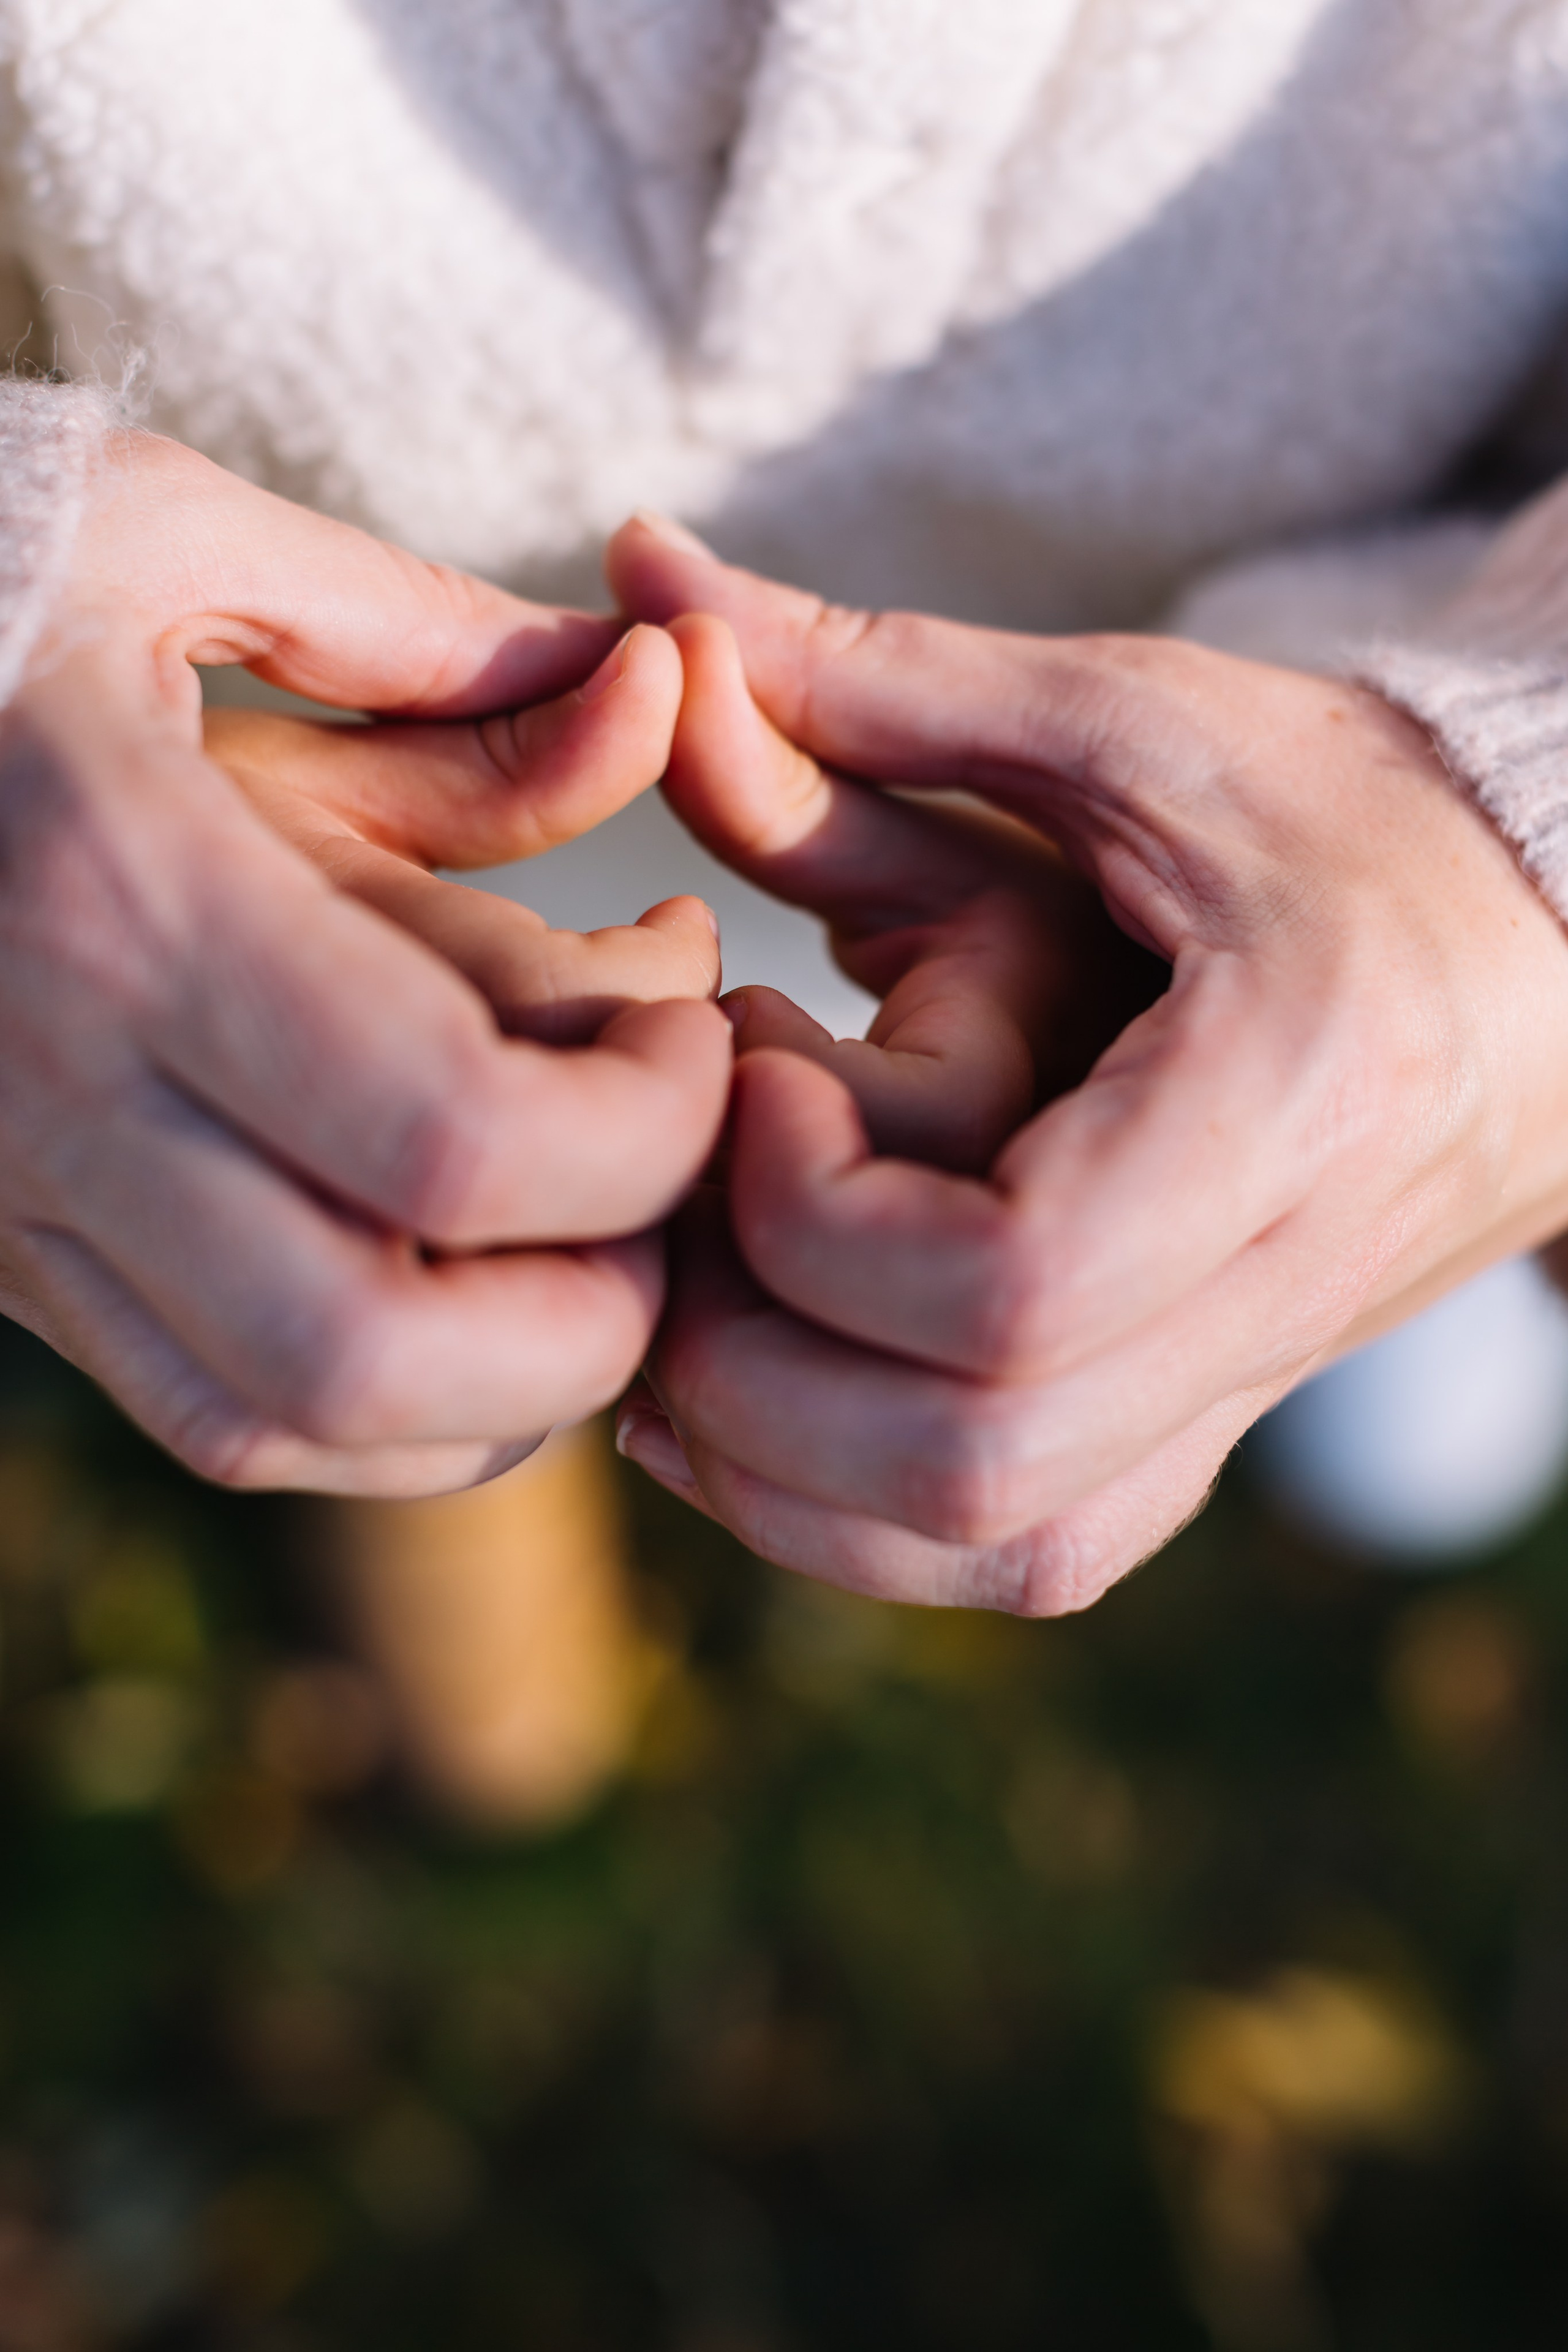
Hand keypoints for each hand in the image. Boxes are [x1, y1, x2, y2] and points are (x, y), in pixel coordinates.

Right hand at [0, 437, 730, 1494]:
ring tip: (598, 1238)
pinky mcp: (0, 1251)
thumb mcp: (163, 540)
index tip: (699, 1018)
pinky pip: (214, 1417)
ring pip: (290, 1426)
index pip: (450, 1135)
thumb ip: (428, 647)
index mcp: (120, 890)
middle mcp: (51, 1087)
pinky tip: (480, 1297)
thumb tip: (648, 695)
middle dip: (597, 1310)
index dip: (647, 1126)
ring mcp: (8, 1197)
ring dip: (504, 1387)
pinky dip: (390, 1411)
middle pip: (377, 1349)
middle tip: (670, 1172)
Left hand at [607, 517, 1567, 1611]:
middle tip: (665, 1208)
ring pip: (993, 1543)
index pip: (1017, 1286)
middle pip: (976, 1460)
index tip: (747, 1065)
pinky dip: (863, 1517)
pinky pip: (1026, 1550)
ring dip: (782, 1471)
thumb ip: (880, 678)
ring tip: (669, 1318)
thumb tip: (637, 571)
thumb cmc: (1346, 803)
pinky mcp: (1210, 1416)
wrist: (1551, 942)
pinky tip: (750, 1405)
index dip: (818, 1218)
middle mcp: (1281, 1285)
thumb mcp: (1130, 719)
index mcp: (1288, 1100)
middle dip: (754, 1369)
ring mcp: (1247, 1381)